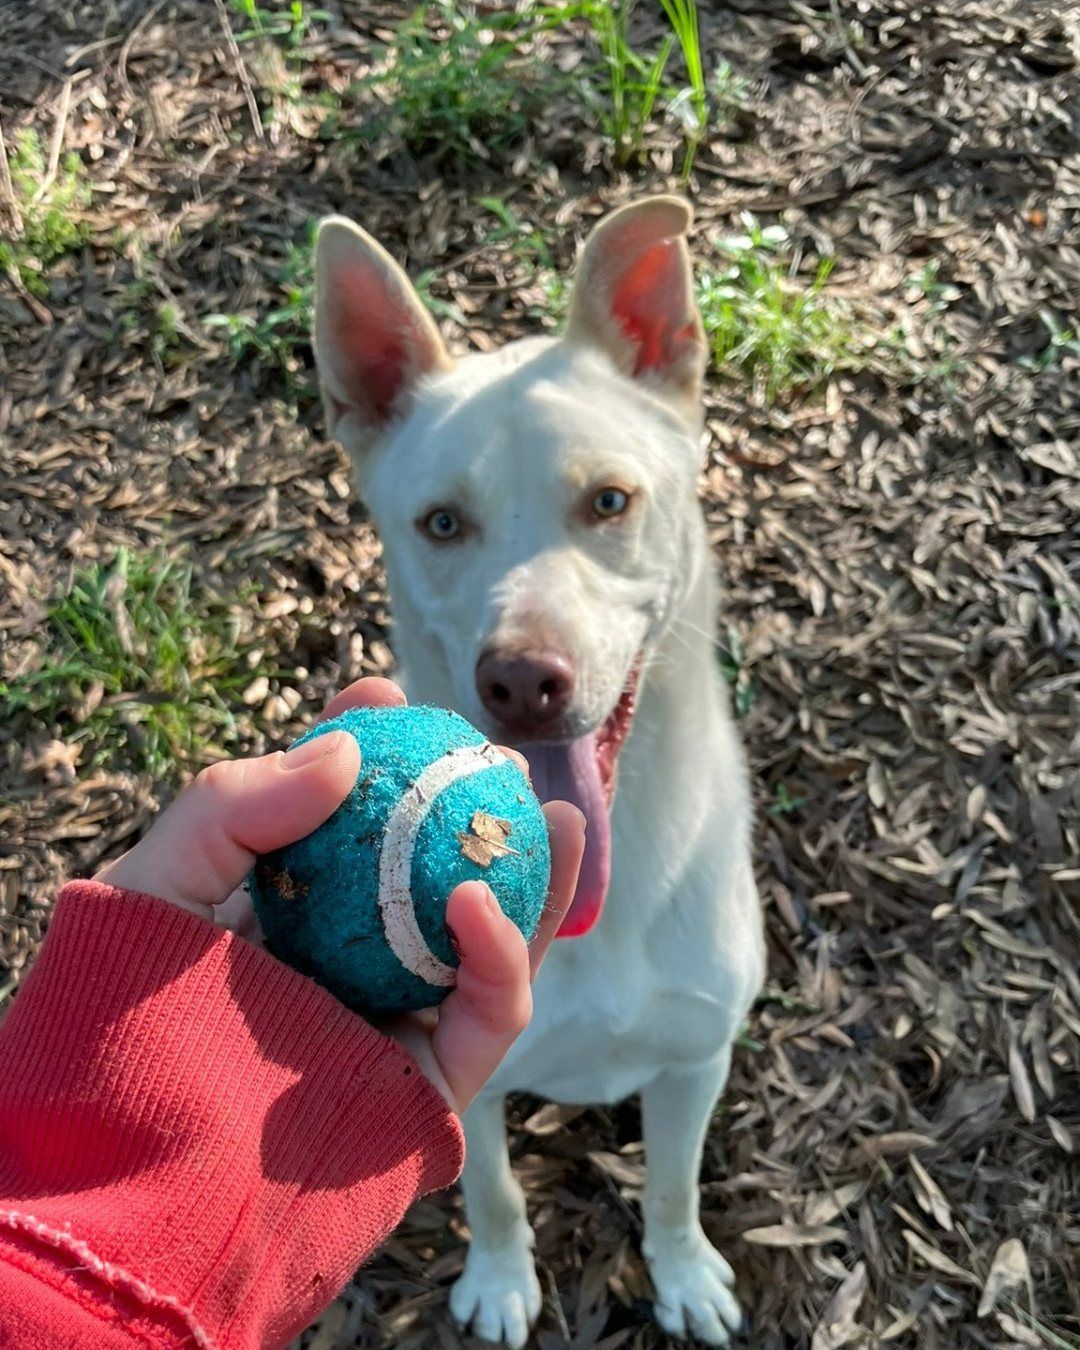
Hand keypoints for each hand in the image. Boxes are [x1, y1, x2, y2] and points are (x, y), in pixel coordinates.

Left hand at [95, 677, 584, 1113]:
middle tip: (494, 756)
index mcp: (287, 918)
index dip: (371, 758)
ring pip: (487, 943)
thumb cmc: (127, 1028)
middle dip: (475, 816)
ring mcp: (395, 1022)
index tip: (384, 699)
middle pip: (433, 880)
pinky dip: (501, 952)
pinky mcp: (433, 1081)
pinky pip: (488, 1009)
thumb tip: (345, 750)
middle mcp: (349, 967)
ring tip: (560, 814)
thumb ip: (233, 805)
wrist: (146, 1174)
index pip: (344, 827)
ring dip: (532, 880)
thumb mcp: (158, 887)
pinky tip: (476, 898)